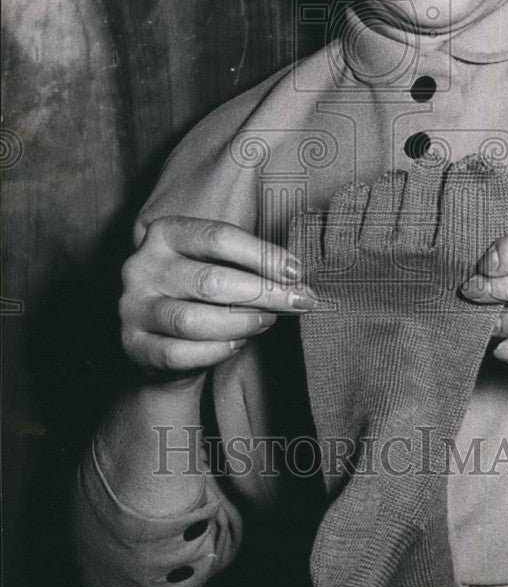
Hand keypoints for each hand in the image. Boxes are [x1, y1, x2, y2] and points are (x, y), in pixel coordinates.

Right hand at [120, 216, 317, 376]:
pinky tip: (238, 345)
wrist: (162, 344)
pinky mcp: (132, 346)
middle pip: (211, 280)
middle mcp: (141, 266)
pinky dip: (216, 351)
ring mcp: (132, 307)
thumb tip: (296, 277)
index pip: (218, 237)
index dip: (262, 255)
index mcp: (164, 233)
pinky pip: (180, 353)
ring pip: (193, 320)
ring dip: (241, 323)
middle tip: (297, 303)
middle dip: (263, 293)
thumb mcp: (217, 265)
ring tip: (267, 321)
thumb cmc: (200, 296)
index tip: (296, 273)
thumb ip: (247, 263)